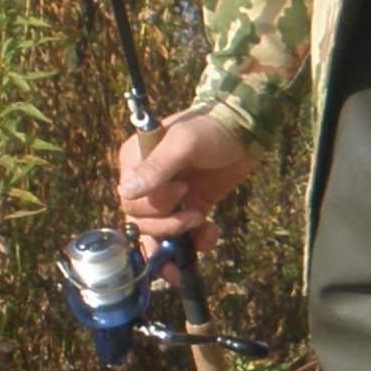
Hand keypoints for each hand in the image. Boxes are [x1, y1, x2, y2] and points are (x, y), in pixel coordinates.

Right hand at [116, 110, 258, 253]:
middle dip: (167, 225)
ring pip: (159, 233)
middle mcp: (147, 182)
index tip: (184, 188)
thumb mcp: (184, 142)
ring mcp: (169, 197)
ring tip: (203, 228)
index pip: (130, 200)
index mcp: (135, 161)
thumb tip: (125, 193)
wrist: (246, 131)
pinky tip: (212, 233)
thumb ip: (157, 168)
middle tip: (196, 215)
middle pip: (141, 221)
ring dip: (178, 241)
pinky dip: (197, 242)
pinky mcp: (191, 207)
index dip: (154, 204)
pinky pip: (184, 236)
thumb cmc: (211, 128)